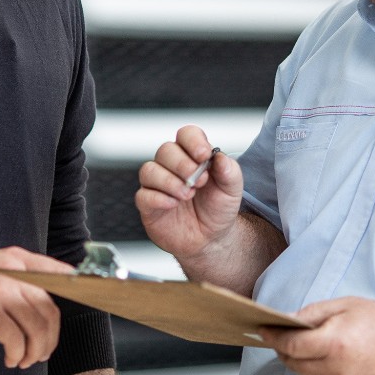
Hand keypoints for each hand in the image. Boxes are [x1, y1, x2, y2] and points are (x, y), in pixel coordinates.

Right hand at [0, 246, 72, 368]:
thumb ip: (18, 282)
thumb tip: (42, 308)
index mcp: (18, 260)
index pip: (59, 273)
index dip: (78, 291)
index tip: (88, 305)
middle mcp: (13, 270)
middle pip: (49, 308)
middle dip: (50, 337)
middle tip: (42, 354)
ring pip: (35, 325)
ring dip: (34, 349)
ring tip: (25, 360)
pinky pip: (13, 336)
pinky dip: (16, 353)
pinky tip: (10, 359)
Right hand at [135, 125, 243, 260]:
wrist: (211, 240)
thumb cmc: (218, 210)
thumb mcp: (232, 190)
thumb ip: (229, 171)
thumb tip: (220, 157)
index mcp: (192, 156)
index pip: (186, 135)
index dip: (193, 141)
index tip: (203, 155)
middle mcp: (172, 167)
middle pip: (165, 150)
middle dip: (182, 164)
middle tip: (199, 181)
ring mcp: (158, 185)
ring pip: (149, 170)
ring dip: (169, 181)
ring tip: (187, 195)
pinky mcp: (148, 205)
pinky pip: (143, 195)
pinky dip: (159, 198)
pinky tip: (173, 204)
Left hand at [258, 297, 374, 374]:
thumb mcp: (345, 306)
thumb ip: (313, 314)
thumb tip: (286, 321)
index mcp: (334, 342)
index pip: (290, 344)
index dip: (272, 337)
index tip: (262, 329)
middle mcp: (336, 367)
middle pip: (293, 362)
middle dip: (282, 349)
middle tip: (278, 336)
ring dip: (297, 361)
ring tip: (301, 347)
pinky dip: (315, 372)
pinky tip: (322, 359)